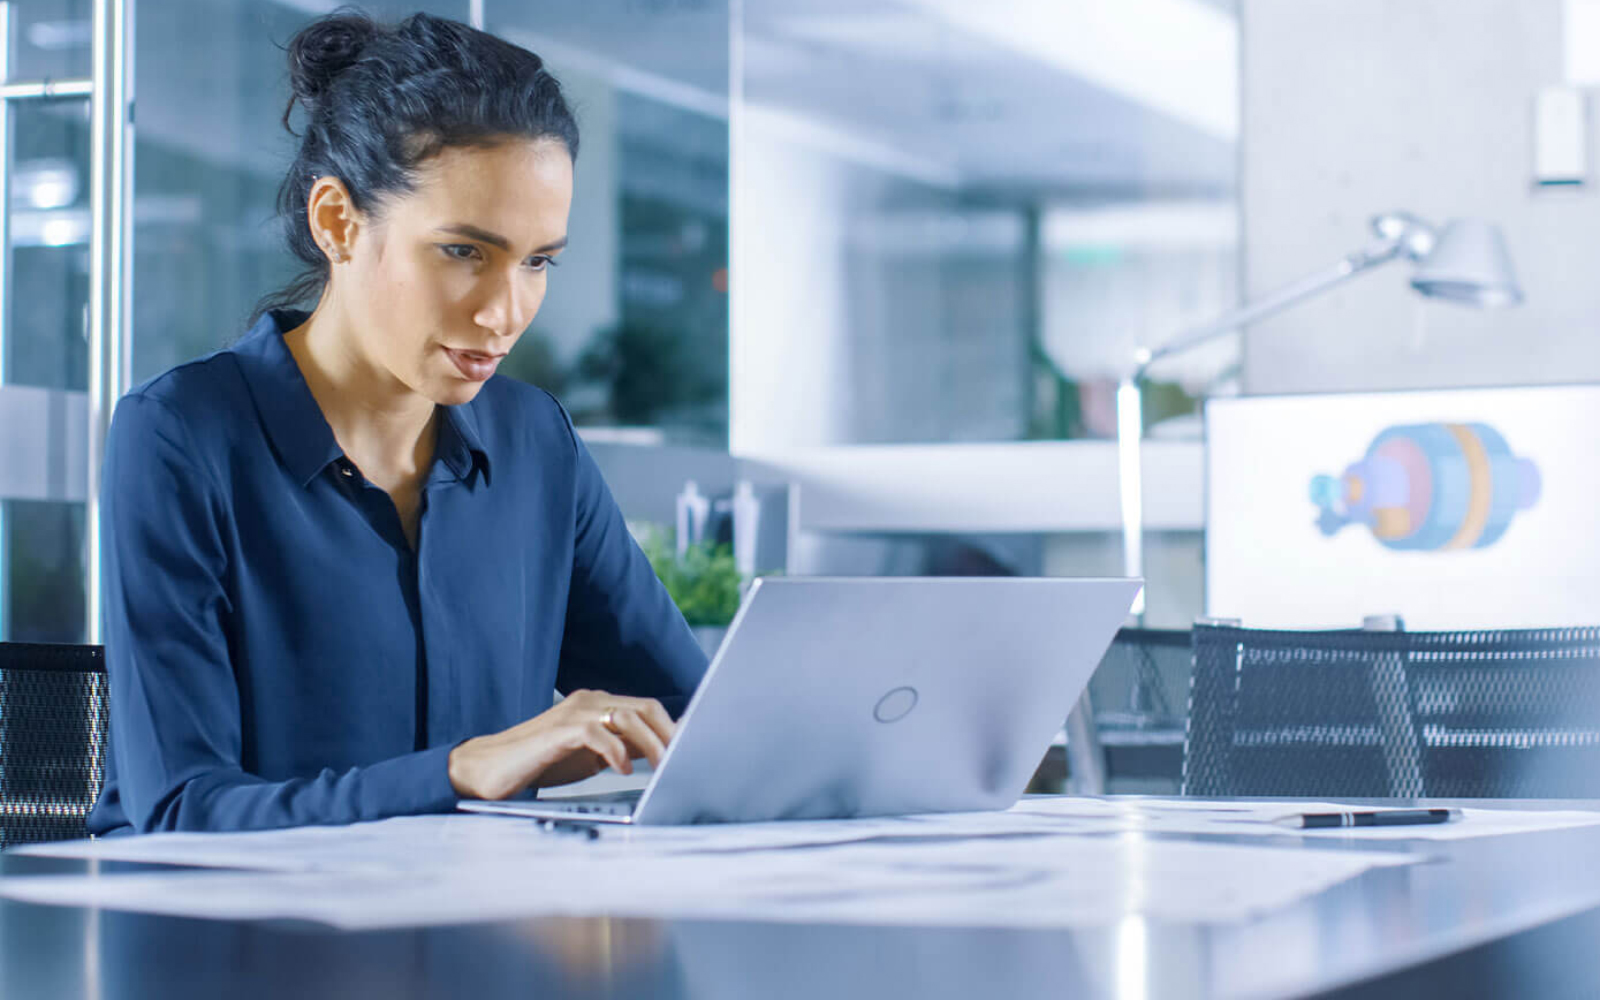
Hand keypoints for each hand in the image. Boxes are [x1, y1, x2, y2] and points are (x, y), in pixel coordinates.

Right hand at [447, 690, 675, 799]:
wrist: (489, 768)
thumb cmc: (541, 762)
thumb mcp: (590, 757)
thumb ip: (622, 749)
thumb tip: (659, 752)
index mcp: (599, 705)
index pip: (647, 708)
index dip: (672, 727)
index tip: (694, 749)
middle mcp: (589, 701)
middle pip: (644, 708)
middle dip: (669, 734)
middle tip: (684, 760)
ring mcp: (574, 712)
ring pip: (627, 716)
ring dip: (651, 743)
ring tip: (662, 767)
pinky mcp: (559, 730)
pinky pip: (597, 732)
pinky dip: (616, 751)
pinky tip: (623, 769)